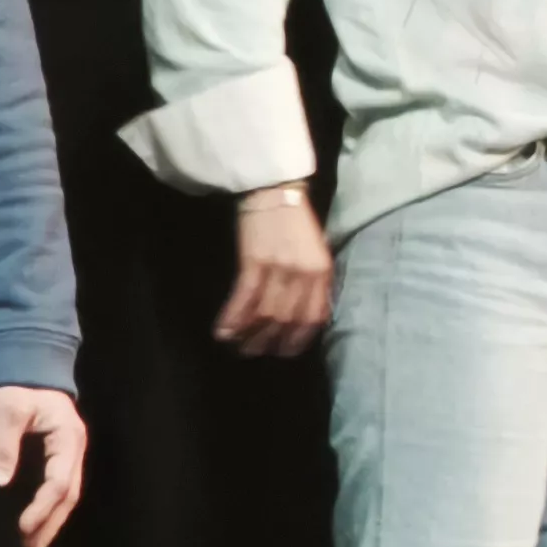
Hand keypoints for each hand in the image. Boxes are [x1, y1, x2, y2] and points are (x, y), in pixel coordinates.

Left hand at [0, 386, 86, 546]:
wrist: (32, 367)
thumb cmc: (19, 387)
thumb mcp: (7, 411)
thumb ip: (3, 446)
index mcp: (68, 439)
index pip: (59, 483)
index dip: (42, 508)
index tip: (22, 528)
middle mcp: (75, 450)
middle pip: (70, 494)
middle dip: (51, 523)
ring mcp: (71, 453)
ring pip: (69, 493)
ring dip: (53, 519)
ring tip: (35, 543)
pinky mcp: (61, 455)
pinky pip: (61, 487)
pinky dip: (51, 507)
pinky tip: (40, 520)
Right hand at [216, 192, 332, 356]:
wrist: (276, 193)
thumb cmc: (296, 225)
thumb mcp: (317, 255)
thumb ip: (315, 284)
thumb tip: (307, 317)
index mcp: (323, 273)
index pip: (315, 317)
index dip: (299, 339)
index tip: (285, 352)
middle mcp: (304, 274)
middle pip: (288, 320)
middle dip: (269, 342)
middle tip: (253, 353)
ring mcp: (280, 268)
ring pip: (265, 313)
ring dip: (249, 335)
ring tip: (237, 347)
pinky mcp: (255, 261)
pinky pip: (245, 297)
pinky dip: (233, 317)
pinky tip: (223, 331)